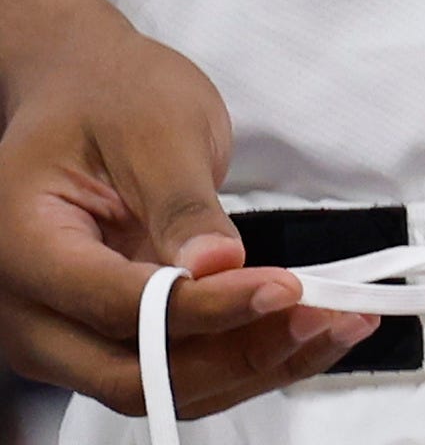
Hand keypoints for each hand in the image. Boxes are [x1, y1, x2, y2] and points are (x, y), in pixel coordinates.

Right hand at [0, 0, 369, 409]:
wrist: (85, 92)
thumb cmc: (111, 98)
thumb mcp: (154, 128)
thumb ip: (182, 203)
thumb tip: (216, 266)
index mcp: (23, 246)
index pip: (116, 305)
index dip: (204, 308)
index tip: (284, 288)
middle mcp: (29, 310)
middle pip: (130, 375)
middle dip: (235, 355)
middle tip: (327, 316)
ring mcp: (63, 333)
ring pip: (157, 387)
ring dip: (250, 366)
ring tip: (338, 323)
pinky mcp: (106, 336)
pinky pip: (171, 368)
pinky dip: (239, 356)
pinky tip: (308, 328)